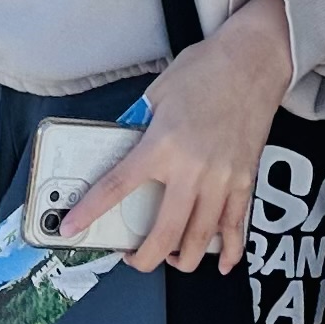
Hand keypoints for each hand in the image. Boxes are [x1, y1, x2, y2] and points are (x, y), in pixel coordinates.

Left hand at [54, 0, 295, 277]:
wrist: (252, 61)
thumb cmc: (205, 70)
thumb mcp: (157, 93)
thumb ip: (138, 126)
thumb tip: (121, 149)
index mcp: (162, 145)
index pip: (117, 187)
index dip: (90, 212)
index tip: (72, 227)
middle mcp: (193, 169)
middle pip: (164, 232)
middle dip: (144, 257)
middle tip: (132, 258)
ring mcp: (222, 179)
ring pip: (200, 239)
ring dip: (182, 259)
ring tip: (169, 257)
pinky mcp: (245, 181)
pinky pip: (236, 227)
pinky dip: (229, 250)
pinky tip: (222, 262)